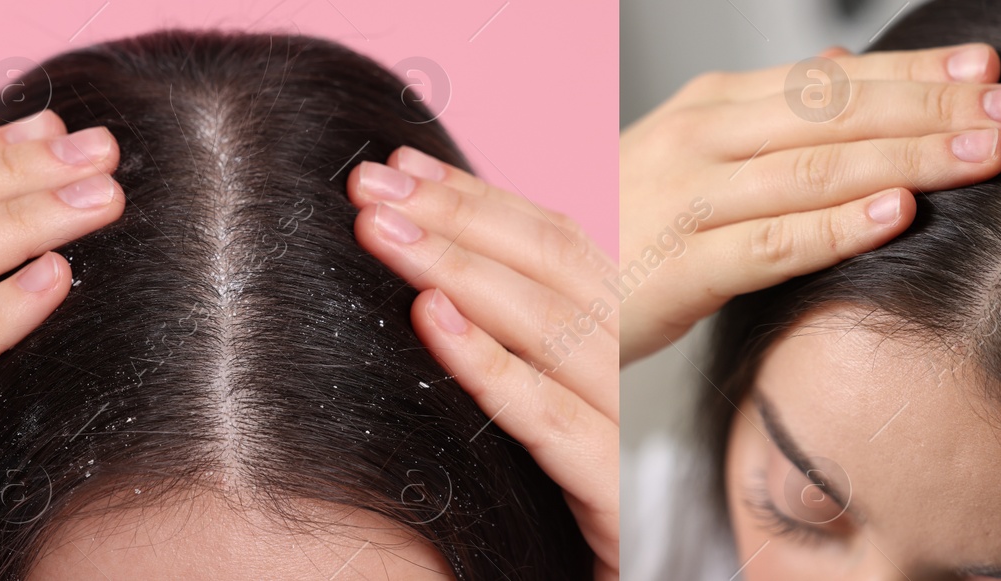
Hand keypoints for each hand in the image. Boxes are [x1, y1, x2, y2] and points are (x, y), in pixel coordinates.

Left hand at [347, 149, 618, 578]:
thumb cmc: (556, 509)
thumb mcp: (536, 409)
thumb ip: (510, 342)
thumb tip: (429, 271)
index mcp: (614, 345)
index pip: (558, 244)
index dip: (478, 197)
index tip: (403, 164)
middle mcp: (628, 376)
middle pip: (554, 269)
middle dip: (456, 217)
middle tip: (372, 184)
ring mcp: (626, 432)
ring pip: (549, 329)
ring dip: (458, 271)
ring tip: (384, 232)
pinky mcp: (613, 494)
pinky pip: (547, 419)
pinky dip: (489, 364)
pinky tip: (432, 321)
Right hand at [618, 44, 1000, 363]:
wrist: (534, 285)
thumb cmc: (624, 226)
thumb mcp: (694, 155)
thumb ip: (774, 121)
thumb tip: (850, 76)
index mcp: (713, 106)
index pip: (831, 79)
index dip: (915, 70)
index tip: (989, 66)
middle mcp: (702, 138)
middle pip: (835, 113)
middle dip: (934, 105)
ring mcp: (688, 199)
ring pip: (815, 169)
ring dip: (906, 156)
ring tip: (983, 152)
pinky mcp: (679, 269)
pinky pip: (770, 243)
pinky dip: (836, 227)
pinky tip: (896, 213)